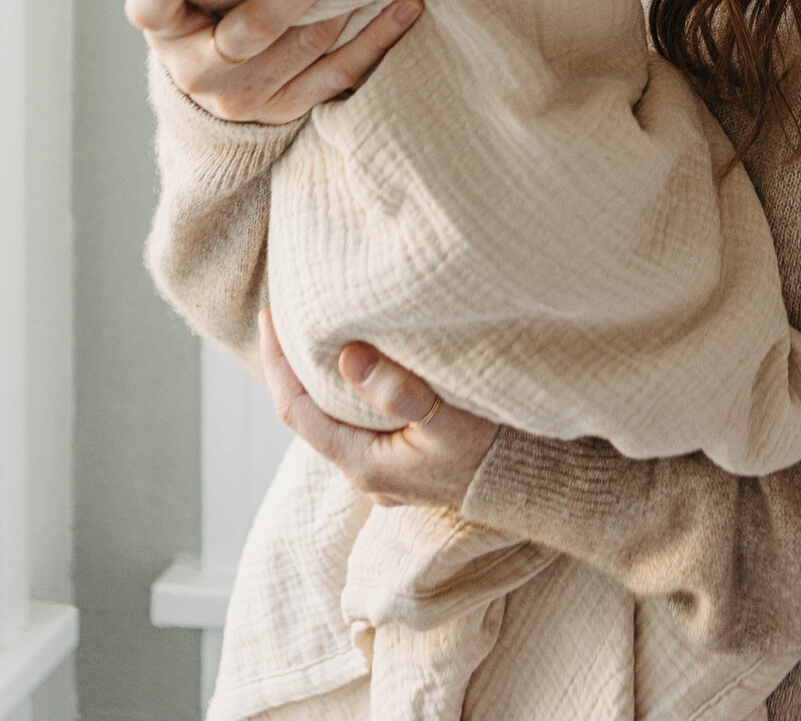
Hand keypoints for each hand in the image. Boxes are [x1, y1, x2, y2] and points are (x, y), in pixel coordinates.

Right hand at [123, 0, 422, 123]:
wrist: (212, 78)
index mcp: (165, 28)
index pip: (152, 6)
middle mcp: (198, 68)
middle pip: (253, 26)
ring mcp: (244, 96)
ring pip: (306, 45)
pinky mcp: (286, 109)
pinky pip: (340, 73)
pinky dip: (378, 36)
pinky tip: (406, 3)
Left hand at [259, 309, 498, 508]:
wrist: (531, 488)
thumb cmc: (492, 452)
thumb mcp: (449, 420)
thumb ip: (397, 393)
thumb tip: (345, 358)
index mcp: (362, 462)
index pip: (296, 409)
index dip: (276, 362)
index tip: (269, 314)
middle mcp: (364, 471)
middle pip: (308, 413)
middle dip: (292, 365)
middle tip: (286, 312)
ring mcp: (382, 470)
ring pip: (332, 417)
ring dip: (318, 376)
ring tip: (313, 330)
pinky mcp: (401, 462)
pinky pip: (355, 420)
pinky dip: (345, 387)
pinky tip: (353, 363)